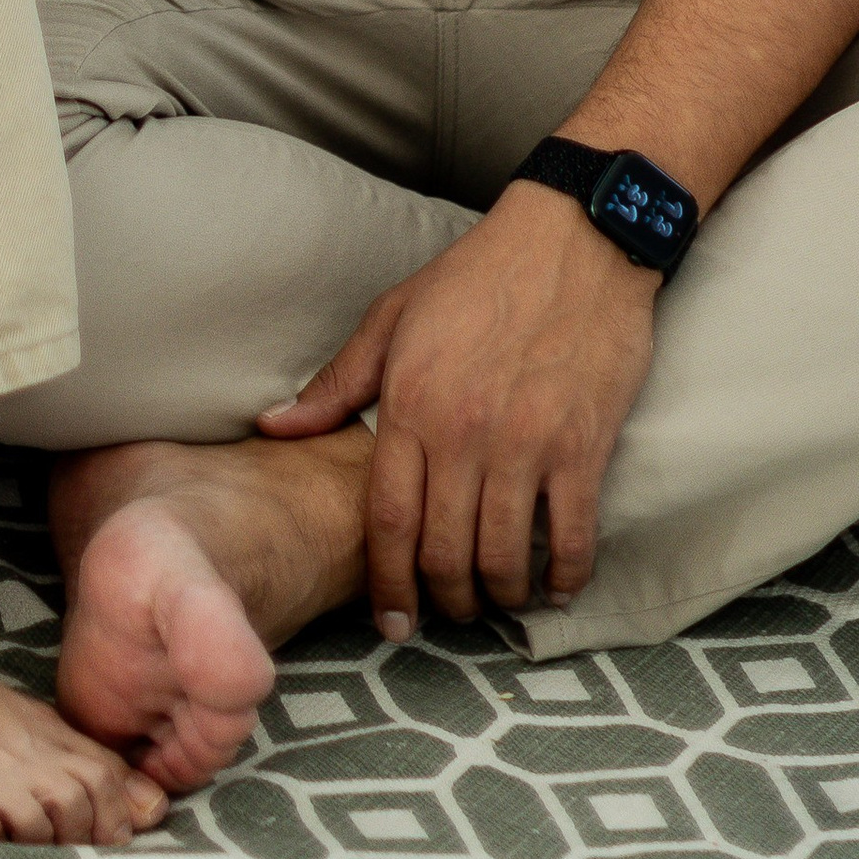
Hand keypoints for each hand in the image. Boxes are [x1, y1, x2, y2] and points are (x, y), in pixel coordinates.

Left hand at [260, 186, 659, 628]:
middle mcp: (464, 432)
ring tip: (497, 597)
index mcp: (411, 402)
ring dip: (499, 595)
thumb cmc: (479, 274)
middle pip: (444, 553)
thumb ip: (337, 381)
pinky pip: (572, 536)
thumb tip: (275, 427)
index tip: (392, 621)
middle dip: (442, 601)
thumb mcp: (395, 315)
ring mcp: (526, 443)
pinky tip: (556, 584)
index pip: (386, 520)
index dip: (387, 584)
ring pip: (504, 557)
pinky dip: (565, 575)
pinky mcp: (583, 445)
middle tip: (448, 613)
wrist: (574, 237)